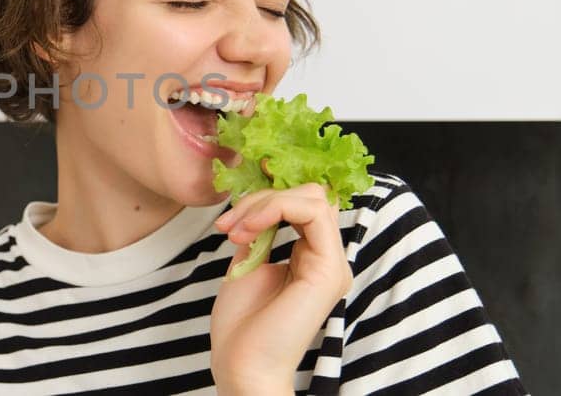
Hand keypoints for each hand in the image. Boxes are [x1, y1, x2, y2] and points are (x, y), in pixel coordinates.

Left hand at [209, 183, 353, 394]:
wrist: (242, 364)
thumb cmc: (242, 325)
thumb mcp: (249, 264)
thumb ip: (261, 233)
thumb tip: (259, 204)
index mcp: (312, 259)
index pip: (304, 204)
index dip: (267, 198)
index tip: (228, 218)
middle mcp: (328, 260)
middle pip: (311, 195)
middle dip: (263, 198)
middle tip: (228, 224)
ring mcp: (332, 265)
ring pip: (313, 198)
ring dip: (264, 203)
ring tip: (234, 229)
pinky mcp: (328, 270)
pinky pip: (312, 213)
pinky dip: (275, 209)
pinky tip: (248, 229)